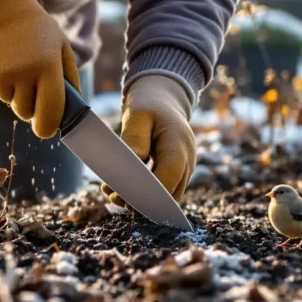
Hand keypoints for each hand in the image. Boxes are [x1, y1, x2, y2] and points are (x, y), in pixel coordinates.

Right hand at [0, 0, 79, 138]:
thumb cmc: (36, 29)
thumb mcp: (61, 46)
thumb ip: (70, 78)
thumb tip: (72, 109)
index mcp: (47, 67)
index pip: (50, 112)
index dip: (49, 127)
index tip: (48, 130)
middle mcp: (23, 73)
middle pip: (26, 113)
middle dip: (31, 106)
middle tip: (32, 85)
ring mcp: (0, 75)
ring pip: (10, 103)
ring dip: (15, 93)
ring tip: (17, 66)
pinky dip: (0, 82)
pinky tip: (2, 61)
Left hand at [102, 75, 195, 206]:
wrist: (162, 100)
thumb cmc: (148, 106)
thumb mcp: (137, 116)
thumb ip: (134, 141)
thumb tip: (130, 171)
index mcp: (178, 143)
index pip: (169, 176)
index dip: (148, 191)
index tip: (123, 195)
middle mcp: (188, 159)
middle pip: (170, 192)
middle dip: (142, 200)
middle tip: (113, 197)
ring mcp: (186, 167)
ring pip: (168, 195)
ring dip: (143, 200)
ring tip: (113, 195)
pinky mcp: (178, 172)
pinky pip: (165, 189)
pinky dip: (146, 194)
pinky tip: (123, 190)